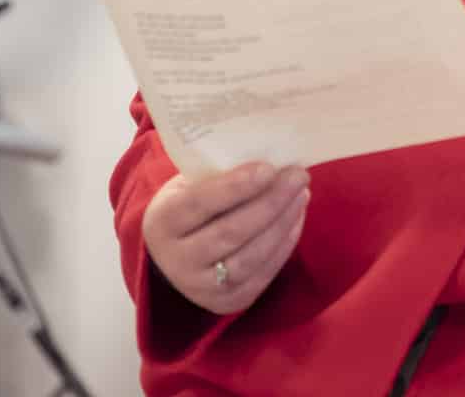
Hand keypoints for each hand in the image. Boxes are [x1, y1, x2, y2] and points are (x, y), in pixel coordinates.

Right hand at [141, 161, 310, 314]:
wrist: (171, 256)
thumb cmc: (188, 207)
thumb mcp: (188, 186)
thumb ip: (218, 176)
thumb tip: (271, 160)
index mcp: (162, 223)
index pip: (200, 203)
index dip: (236, 186)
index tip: (269, 168)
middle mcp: (177, 260)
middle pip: (230, 232)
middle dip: (270, 202)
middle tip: (298, 175)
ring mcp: (201, 288)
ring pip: (250, 257)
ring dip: (283, 223)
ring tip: (301, 194)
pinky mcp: (227, 303)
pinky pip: (263, 274)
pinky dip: (285, 244)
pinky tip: (296, 218)